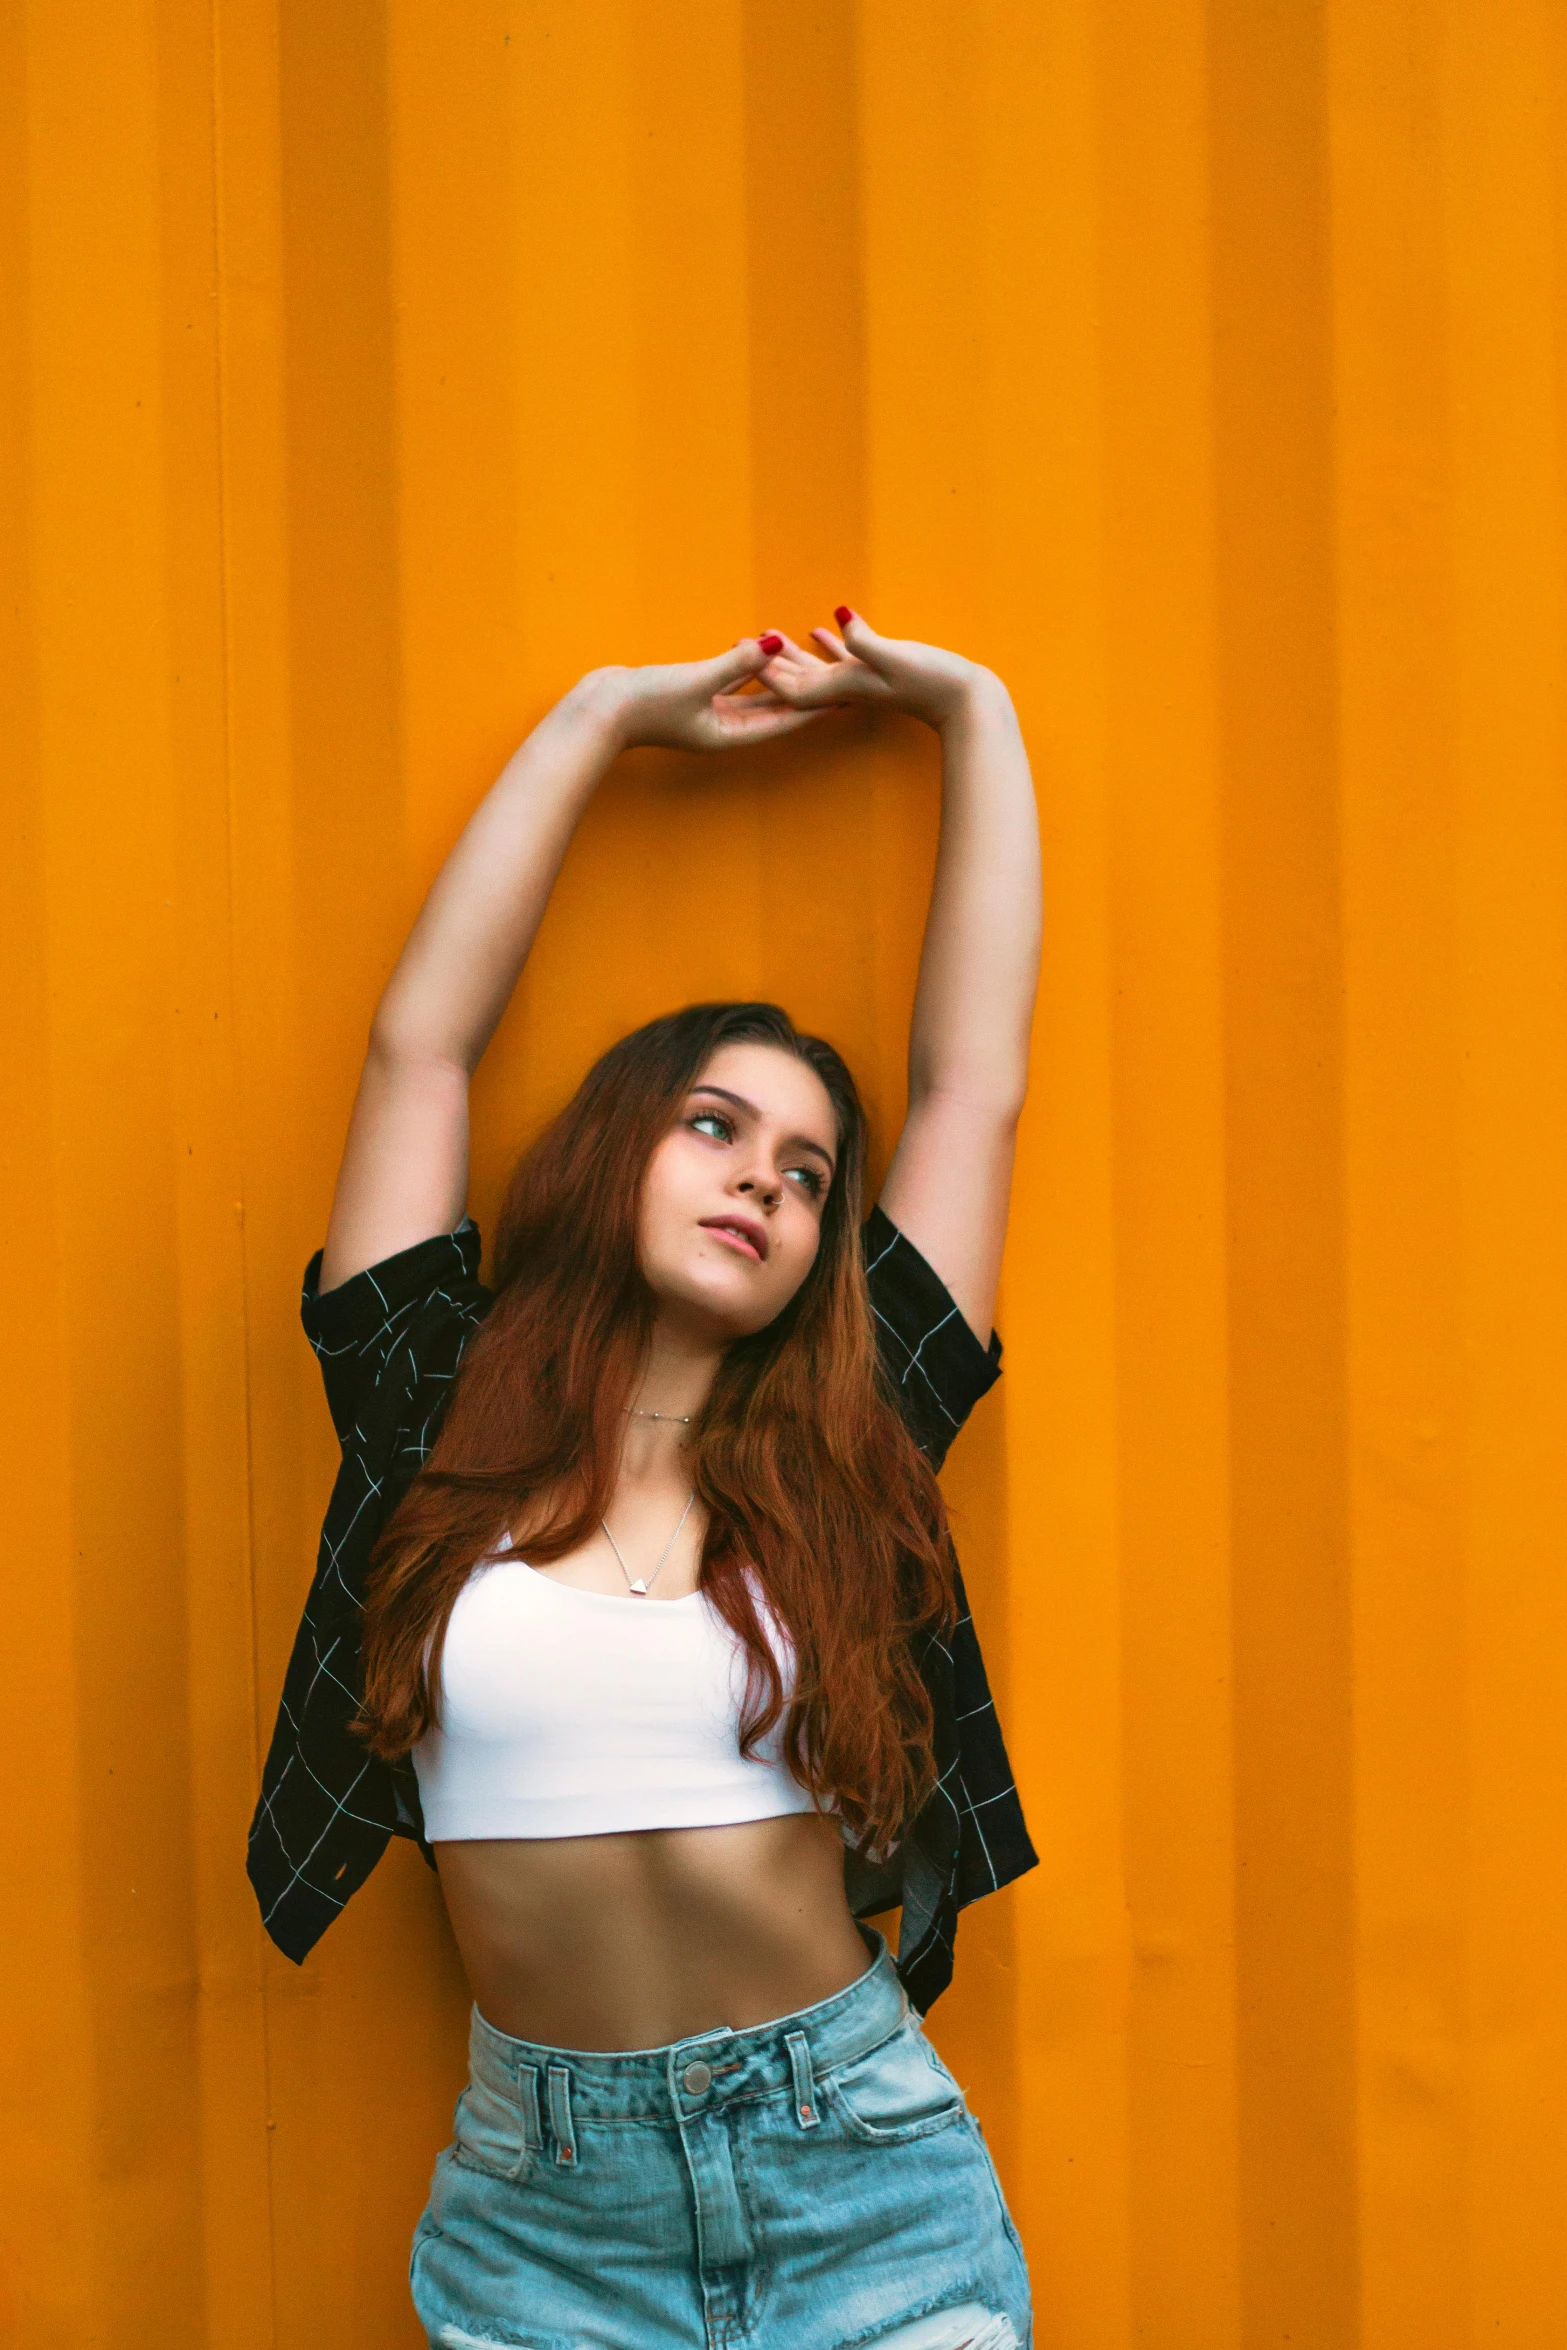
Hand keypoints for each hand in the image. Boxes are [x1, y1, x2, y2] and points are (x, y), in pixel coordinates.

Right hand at [577, 641, 828, 754]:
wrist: (599, 711)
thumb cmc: (644, 704)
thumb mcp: (695, 681)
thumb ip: (736, 663)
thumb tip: (773, 643)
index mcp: (729, 735)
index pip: (783, 720)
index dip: (815, 708)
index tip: (845, 697)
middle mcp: (724, 727)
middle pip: (774, 710)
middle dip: (806, 695)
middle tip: (839, 682)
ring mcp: (708, 713)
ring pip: (755, 695)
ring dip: (779, 678)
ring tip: (812, 663)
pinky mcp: (694, 696)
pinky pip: (733, 682)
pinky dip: (749, 668)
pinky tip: (764, 650)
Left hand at [752, 609, 996, 729]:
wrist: (968, 702)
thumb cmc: (935, 681)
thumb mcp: (898, 656)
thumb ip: (866, 640)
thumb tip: (839, 618)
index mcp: (846, 687)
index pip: (793, 686)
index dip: (766, 671)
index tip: (740, 654)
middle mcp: (850, 688)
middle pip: (797, 679)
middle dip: (768, 663)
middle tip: (738, 642)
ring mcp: (865, 682)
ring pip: (818, 669)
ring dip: (792, 653)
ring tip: (769, 634)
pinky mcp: (881, 672)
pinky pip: (845, 659)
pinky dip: (829, 645)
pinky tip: (822, 628)